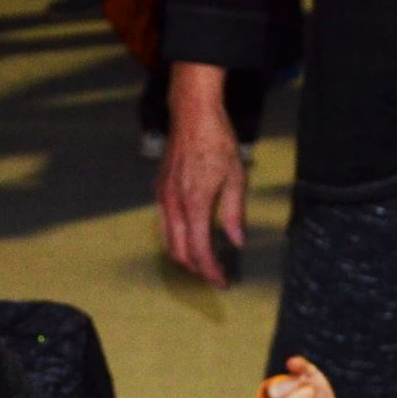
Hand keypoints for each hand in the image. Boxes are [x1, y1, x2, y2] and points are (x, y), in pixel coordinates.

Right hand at [157, 64, 245, 285]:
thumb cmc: (217, 142)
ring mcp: (163, 197)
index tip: (222, 282)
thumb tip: (236, 241)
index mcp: (194, 203)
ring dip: (184, 256)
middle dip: (197, 269)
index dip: (211, 271)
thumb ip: (234, 213)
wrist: (192, 115)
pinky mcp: (160, 190)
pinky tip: (190, 237)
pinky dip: (176, 239)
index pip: (199, 250)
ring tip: (204, 262)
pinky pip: (164, 224)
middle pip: (179, 251)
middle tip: (215, 276)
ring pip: (168, 240)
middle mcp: (173, 204)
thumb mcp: (236, 177)